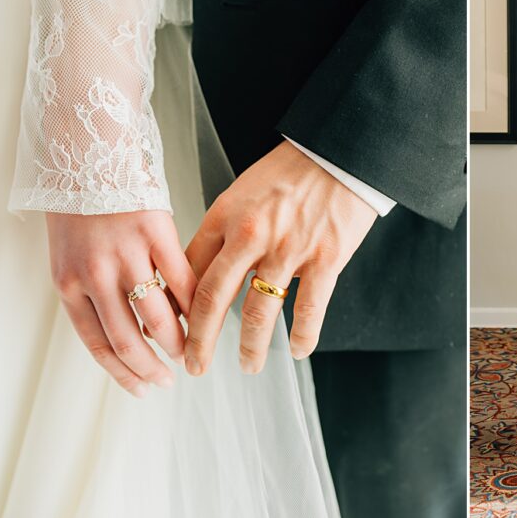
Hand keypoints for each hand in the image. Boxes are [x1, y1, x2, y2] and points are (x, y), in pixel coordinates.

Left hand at [46, 210, 196, 396]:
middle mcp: (95, 275)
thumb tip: (128, 325)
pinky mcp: (156, 232)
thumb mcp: (72, 253)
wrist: (87, 153)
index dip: (122, 372)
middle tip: (169, 377)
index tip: (142, 387)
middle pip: (127, 338)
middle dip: (151, 366)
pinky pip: (182, 278)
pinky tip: (204, 311)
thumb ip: (94, 289)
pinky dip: (195, 301)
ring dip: (177, 338)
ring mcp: (126, 254)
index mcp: (68, 284)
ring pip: (157, 315)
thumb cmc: (80, 203)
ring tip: (188, 348)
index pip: (97, 343)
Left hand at [184, 141, 377, 375]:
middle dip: (198, 341)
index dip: (178, 306)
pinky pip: (308, 309)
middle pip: (212, 300)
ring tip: (247, 366)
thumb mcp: (244, 190)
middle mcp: (251, 236)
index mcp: (225, 216)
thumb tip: (204, 270)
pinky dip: (301, 337)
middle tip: (194, 365)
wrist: (341, 151)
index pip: (189, 271)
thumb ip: (224, 229)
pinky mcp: (325, 258)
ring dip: (250, 347)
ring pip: (258, 313)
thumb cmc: (293, 169)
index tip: (174, 329)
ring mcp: (289, 249)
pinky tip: (296, 350)